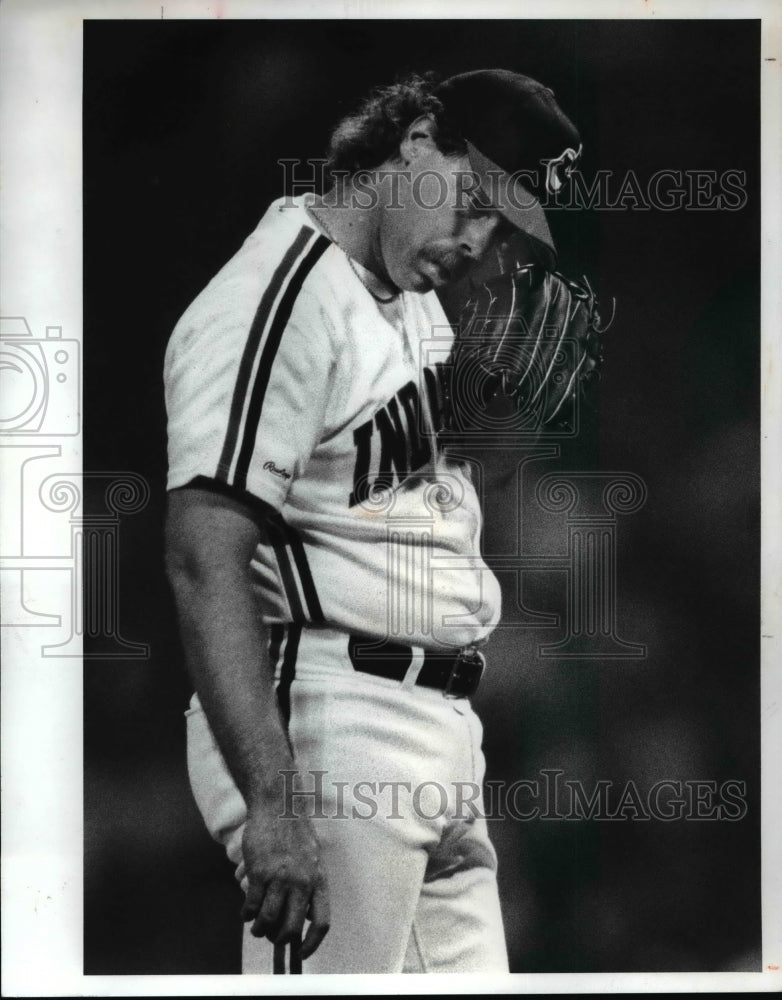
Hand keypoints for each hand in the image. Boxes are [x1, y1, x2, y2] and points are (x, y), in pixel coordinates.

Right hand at [238, 801, 330, 959]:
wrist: (279, 806)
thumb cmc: (295, 833)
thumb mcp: (313, 859)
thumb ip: (310, 886)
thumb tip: (302, 917)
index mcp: (319, 880)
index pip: (321, 923)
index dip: (311, 944)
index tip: (300, 953)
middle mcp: (301, 882)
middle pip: (290, 928)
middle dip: (278, 939)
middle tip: (271, 936)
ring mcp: (280, 878)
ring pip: (267, 921)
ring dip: (259, 930)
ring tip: (256, 927)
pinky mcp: (259, 873)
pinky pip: (250, 906)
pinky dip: (246, 915)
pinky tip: (246, 913)